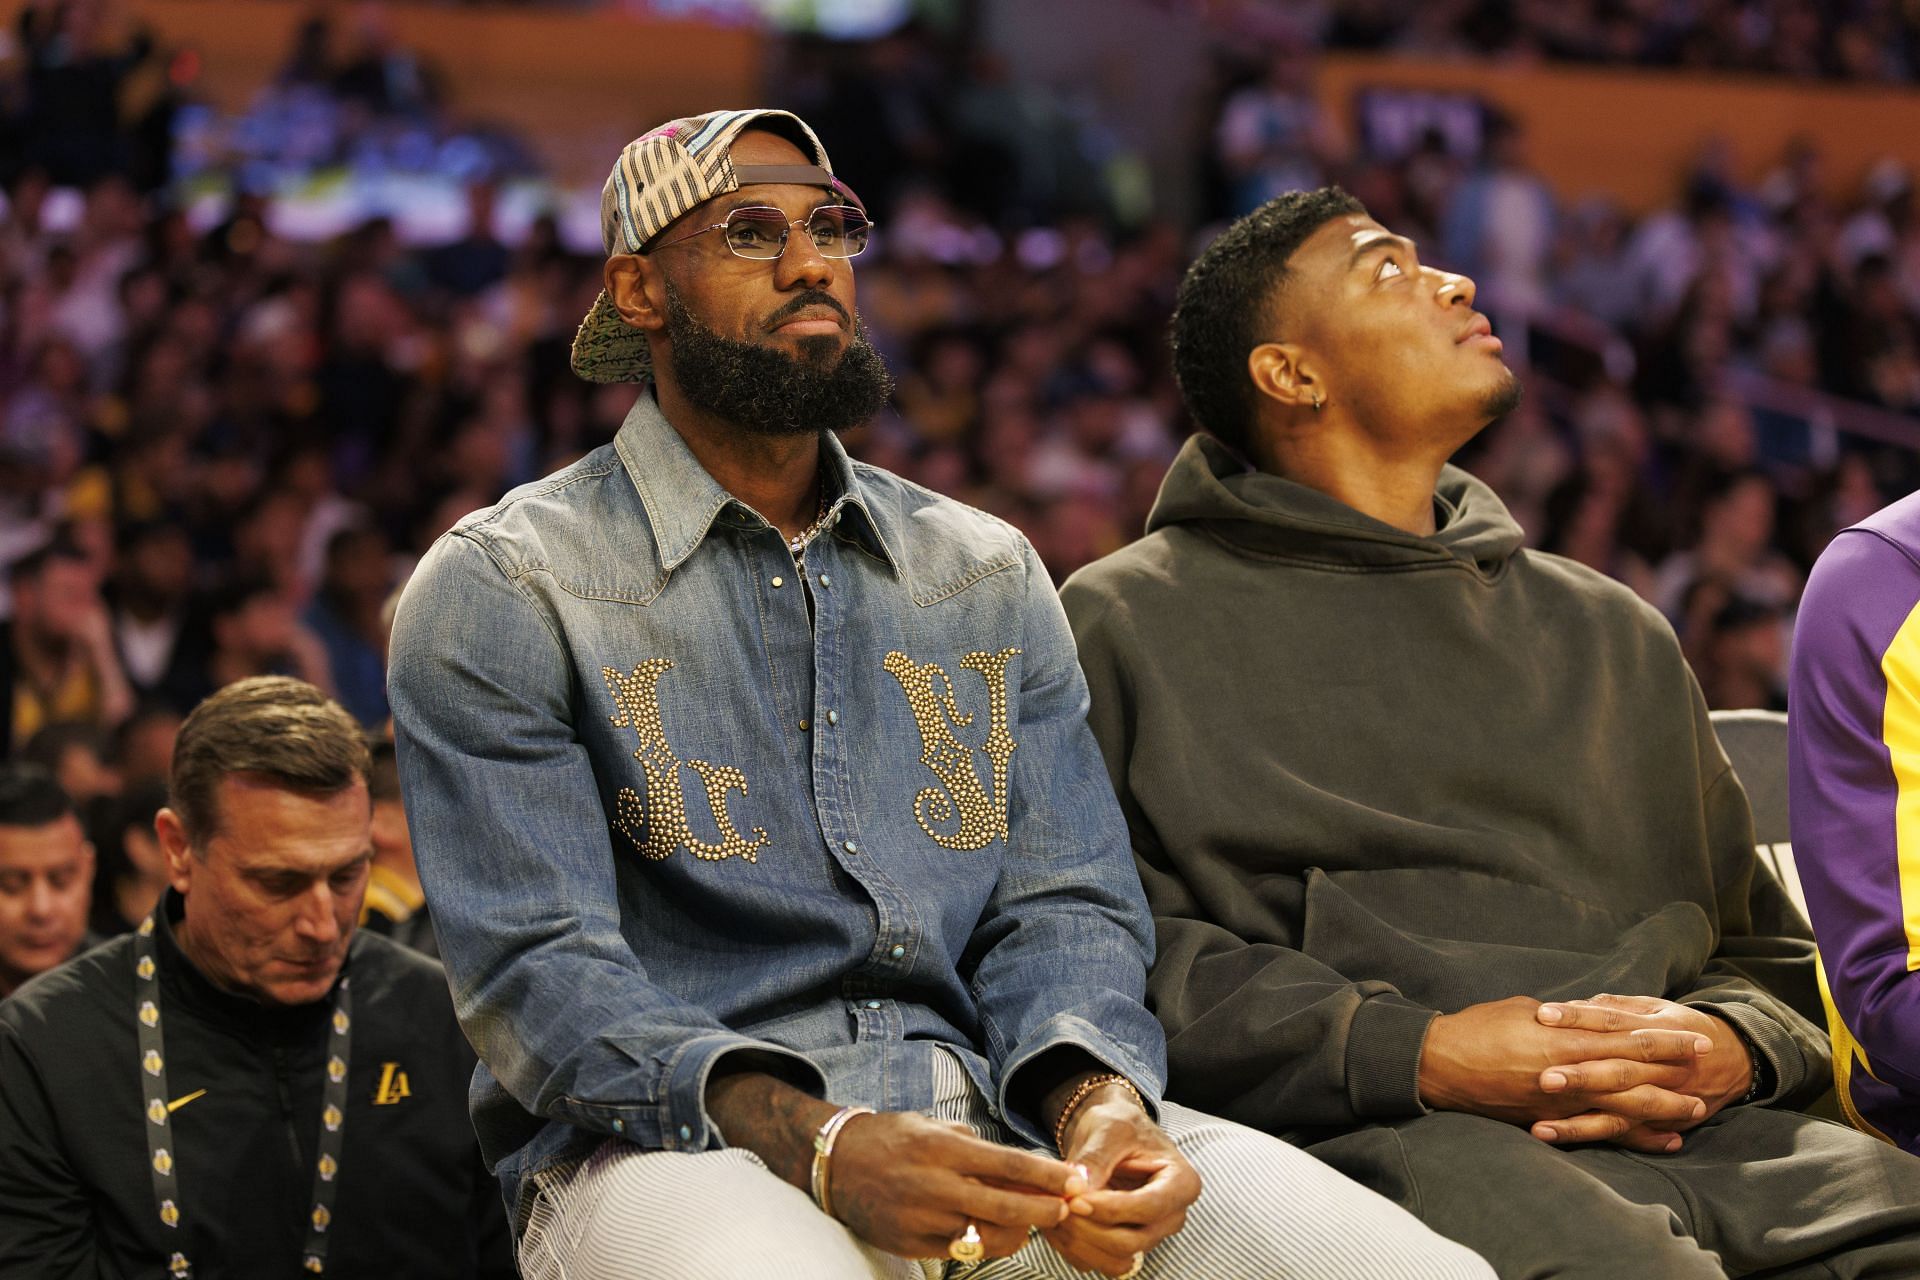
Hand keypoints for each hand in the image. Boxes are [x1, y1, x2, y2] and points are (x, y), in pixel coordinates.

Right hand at [830, 1111, 1086, 1260]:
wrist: (834, 1163)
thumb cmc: (889, 1138)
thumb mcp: (932, 1126)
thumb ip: (974, 1145)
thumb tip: (1018, 1166)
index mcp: (943, 1148)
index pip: (1009, 1164)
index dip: (1049, 1175)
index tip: (1077, 1179)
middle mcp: (936, 1184)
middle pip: (1007, 1206)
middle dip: (1046, 1210)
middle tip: (1067, 1208)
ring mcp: (923, 1218)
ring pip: (988, 1236)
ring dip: (1017, 1230)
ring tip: (1027, 1219)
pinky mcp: (911, 1244)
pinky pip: (961, 1251)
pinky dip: (982, 1242)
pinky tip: (990, 1231)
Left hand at [1044, 1086, 1200, 1276]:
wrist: (1112, 1135)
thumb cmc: (1119, 1125)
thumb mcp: (1110, 1128)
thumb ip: (1095, 1158)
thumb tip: (1077, 1189)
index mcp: (1181, 1183)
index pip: (1148, 1208)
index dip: (1110, 1209)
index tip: (1075, 1199)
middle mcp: (1171, 1216)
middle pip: (1132, 1242)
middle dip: (1090, 1228)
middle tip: (1059, 1205)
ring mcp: (1150, 1235)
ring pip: (1116, 1260)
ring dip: (1080, 1242)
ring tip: (1054, 1212)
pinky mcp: (1127, 1246)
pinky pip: (1100, 1263)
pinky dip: (1074, 1248)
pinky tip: (1056, 1223)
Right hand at [1418, 996, 1711, 1143]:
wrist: (1439, 1064)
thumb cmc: (1476, 1029)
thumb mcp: (1522, 1010)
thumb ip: (1561, 1019)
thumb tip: (1584, 1020)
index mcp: (1564, 1038)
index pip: (1627, 1037)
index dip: (1664, 1038)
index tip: (1695, 1036)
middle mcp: (1570, 1072)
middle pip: (1635, 1072)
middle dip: (1674, 1069)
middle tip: (1709, 1068)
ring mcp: (1562, 1101)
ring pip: (1625, 1106)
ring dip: (1663, 1107)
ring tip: (1695, 1109)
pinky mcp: (1549, 1121)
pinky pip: (1601, 1131)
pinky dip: (1633, 1135)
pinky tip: (1658, 1139)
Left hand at [1527, 995, 1754, 1150]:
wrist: (1734, 1060)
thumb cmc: (1680, 1028)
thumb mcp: (1656, 1008)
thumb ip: (1616, 1007)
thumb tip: (1574, 1004)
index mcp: (1654, 1031)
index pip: (1611, 1022)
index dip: (1579, 1018)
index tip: (1543, 1015)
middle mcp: (1657, 1068)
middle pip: (1616, 1071)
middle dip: (1580, 1077)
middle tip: (1543, 1079)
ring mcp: (1658, 1100)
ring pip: (1617, 1112)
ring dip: (1579, 1122)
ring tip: (1540, 1127)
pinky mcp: (1656, 1123)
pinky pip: (1622, 1135)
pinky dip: (1594, 1138)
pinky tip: (1559, 1141)